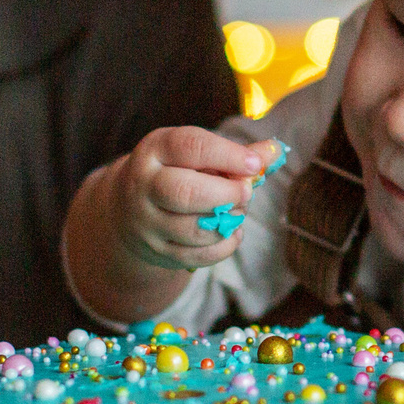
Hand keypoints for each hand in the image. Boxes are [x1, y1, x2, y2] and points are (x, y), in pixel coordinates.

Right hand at [62, 131, 281, 327]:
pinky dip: (224, 245)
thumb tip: (275, 151)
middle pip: (186, 193)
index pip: (191, 147)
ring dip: (227, 222)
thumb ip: (234, 154)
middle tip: (246, 193)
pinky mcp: (158, 251)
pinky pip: (198, 256)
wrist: (128, 209)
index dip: (227, 155)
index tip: (253, 164)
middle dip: (226, 195)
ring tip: (237, 211)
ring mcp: (148, 223)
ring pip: (193, 230)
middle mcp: (144, 186)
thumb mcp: (195, 154)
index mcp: (155, 150)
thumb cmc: (175, 172)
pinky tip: (231, 232)